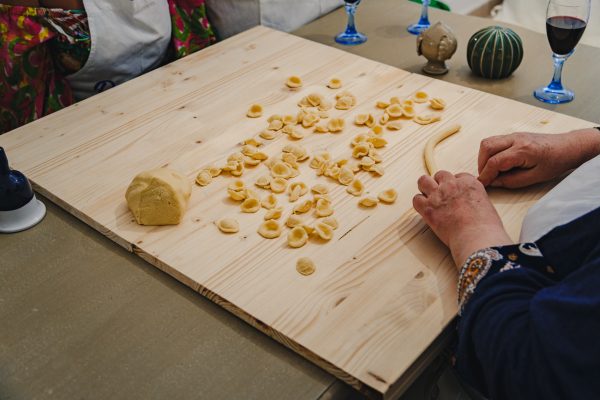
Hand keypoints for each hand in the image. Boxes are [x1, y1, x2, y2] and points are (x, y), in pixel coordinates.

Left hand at [413, 171, 511, 265]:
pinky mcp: (428, 208)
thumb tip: (468, 205)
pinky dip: (419, 203)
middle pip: (440, 175)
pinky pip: (416, 199)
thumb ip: (474, 200)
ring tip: (428, 197)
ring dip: (425, 188)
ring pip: (423, 181)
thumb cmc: (485, 227)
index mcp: (469, 183)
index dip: (455, 184)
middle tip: (440, 194)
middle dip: (439, 183)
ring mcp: (438, 195)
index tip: (454, 192)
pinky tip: (424, 209)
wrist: (477, 236)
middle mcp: (452, 185)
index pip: (458, 176)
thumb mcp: (486, 205)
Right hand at [478, 129, 599, 187]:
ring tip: (490, 170)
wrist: (568, 147)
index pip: (495, 161)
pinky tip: (497, 163)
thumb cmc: (556, 161)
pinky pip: (495, 141)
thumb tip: (494, 182)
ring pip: (488, 142)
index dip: (486, 175)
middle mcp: (516, 139)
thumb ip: (512, 181)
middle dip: (481, 164)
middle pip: (487, 146)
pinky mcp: (514, 135)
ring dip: (484, 157)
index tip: (482, 184)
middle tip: (486, 176)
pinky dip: (490, 152)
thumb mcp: (535, 177)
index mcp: (523, 150)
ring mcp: (514, 135)